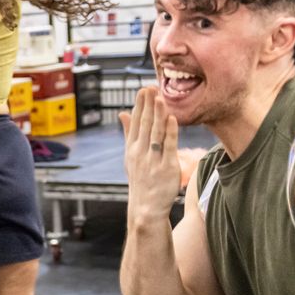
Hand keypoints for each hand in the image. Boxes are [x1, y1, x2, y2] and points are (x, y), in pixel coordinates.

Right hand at [119, 87, 181, 222]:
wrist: (146, 207)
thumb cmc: (140, 179)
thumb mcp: (131, 156)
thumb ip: (129, 133)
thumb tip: (122, 113)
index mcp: (132, 148)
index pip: (135, 122)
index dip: (140, 105)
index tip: (143, 89)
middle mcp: (140, 153)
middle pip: (144, 125)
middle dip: (148, 105)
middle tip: (150, 87)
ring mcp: (153, 160)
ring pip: (155, 133)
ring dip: (158, 114)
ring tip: (160, 98)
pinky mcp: (167, 167)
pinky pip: (169, 146)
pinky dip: (170, 132)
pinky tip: (172, 119)